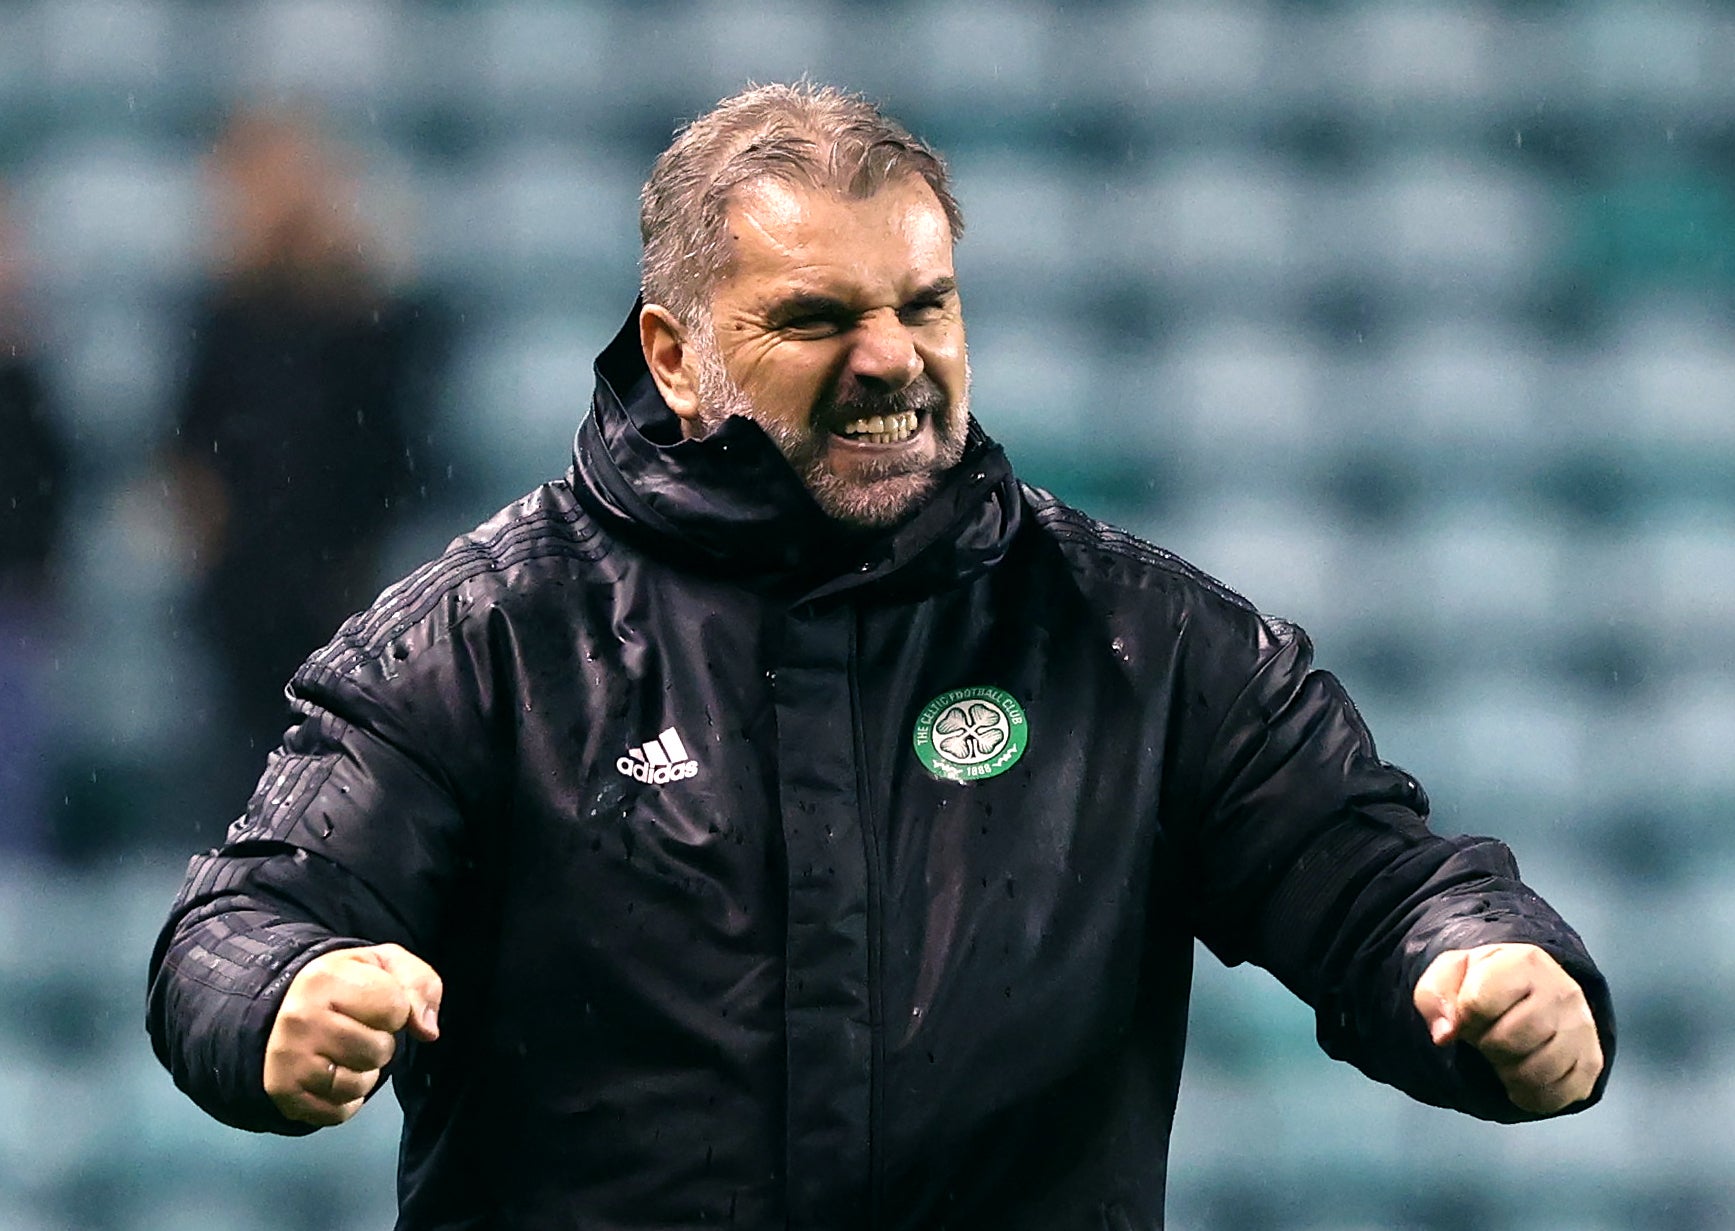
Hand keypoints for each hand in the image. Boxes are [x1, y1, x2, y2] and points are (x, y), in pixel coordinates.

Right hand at [264, 943, 441, 1126]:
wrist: (285, 1007)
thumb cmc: (343, 985)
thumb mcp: (385, 963)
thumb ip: (419, 984)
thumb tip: (427, 1030)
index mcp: (325, 978)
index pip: (396, 1008)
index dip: (398, 1009)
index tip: (378, 1004)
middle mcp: (300, 1018)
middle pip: (379, 1050)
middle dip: (381, 1042)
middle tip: (360, 1029)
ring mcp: (288, 1059)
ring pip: (360, 1085)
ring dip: (365, 1072)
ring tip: (347, 1050)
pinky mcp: (284, 1093)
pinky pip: (339, 1112)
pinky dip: (346, 1099)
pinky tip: (333, 1073)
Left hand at [1413, 942, 1602, 1114]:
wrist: (1529, 991)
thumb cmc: (1484, 983)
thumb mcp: (1450, 975)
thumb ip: (1435, 996)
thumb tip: (1445, 1033)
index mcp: (1525, 962)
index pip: (1477, 1004)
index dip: (1464, 1016)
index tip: (1469, 1012)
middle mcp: (1563, 992)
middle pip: (1508, 1042)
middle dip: (1486, 1045)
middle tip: (1488, 1034)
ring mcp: (1582, 1029)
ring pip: (1535, 1072)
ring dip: (1507, 1072)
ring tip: (1506, 1053)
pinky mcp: (1591, 1063)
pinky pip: (1557, 1096)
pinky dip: (1530, 1095)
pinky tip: (1522, 1075)